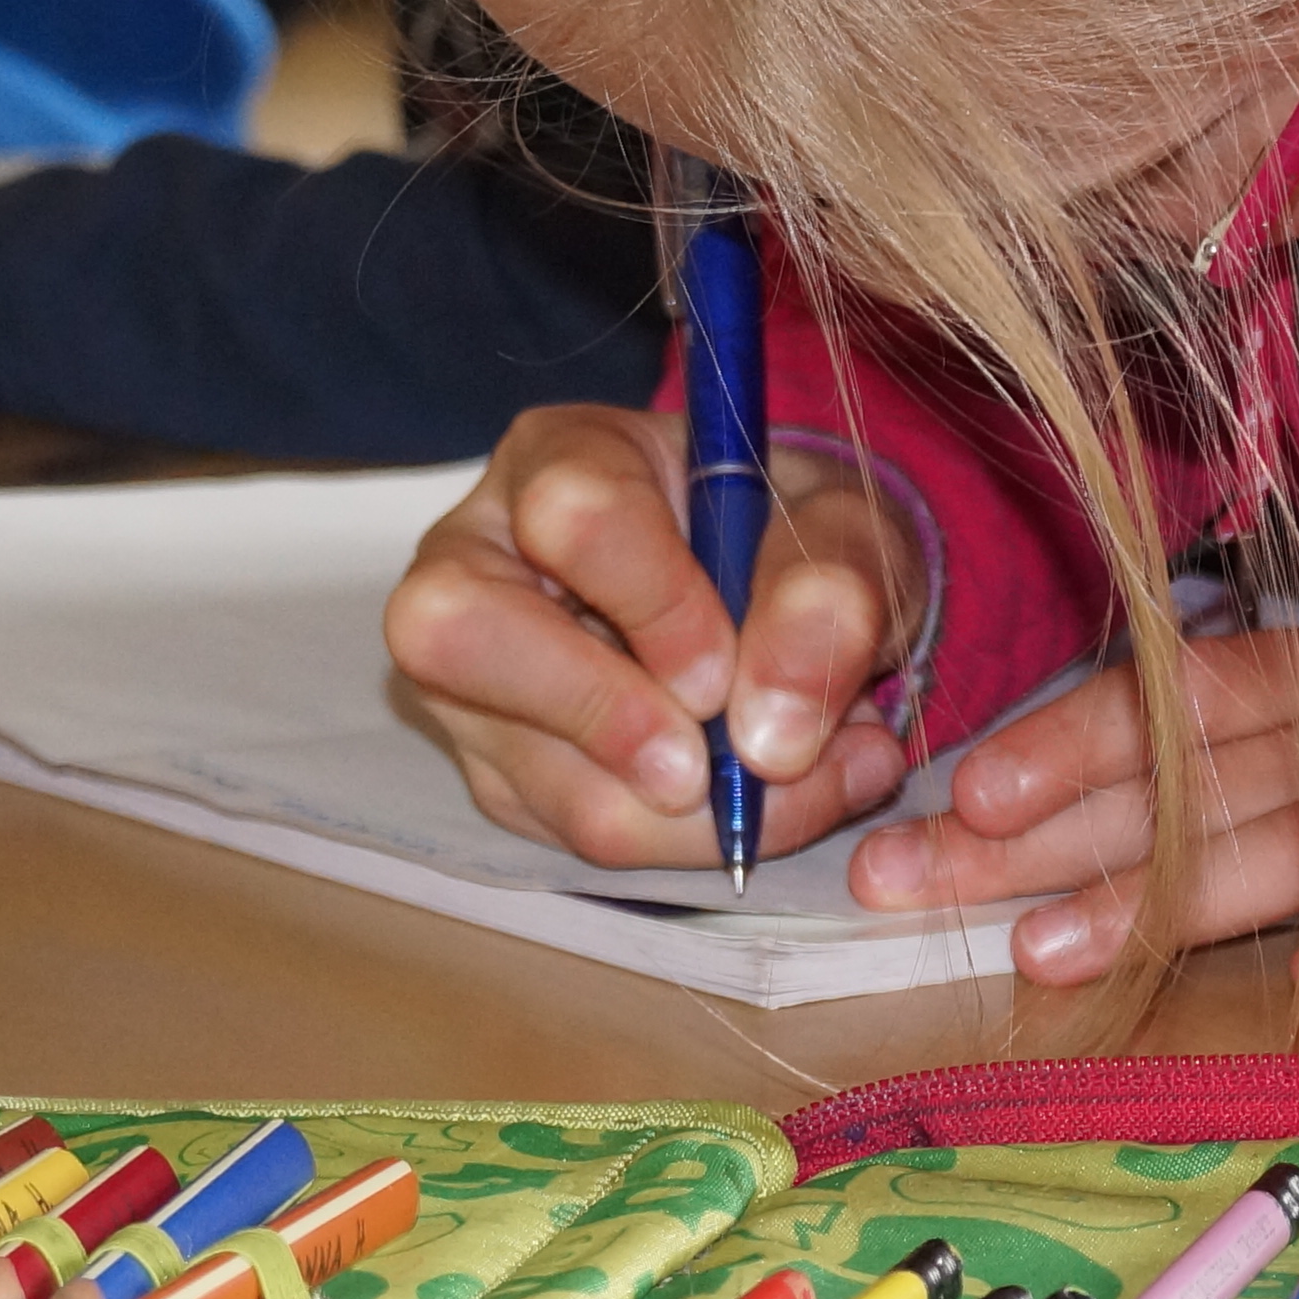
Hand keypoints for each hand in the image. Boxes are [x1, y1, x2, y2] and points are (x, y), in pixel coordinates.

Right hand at [381, 403, 916, 869]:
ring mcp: (471, 676)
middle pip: (452, 635)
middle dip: (600, 717)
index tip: (727, 666)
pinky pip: (572, 835)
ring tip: (802, 783)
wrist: (783, 593)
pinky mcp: (502, 770)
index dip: (656, 602)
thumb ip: (831, 590)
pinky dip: (683, 843)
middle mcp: (479, 558)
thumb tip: (772, 734)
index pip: (570, 515)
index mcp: (561, 455)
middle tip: (705, 764)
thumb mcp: (846, 525)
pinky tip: (763, 801)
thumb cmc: (791, 536)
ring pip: (530, 772)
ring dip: (680, 816)